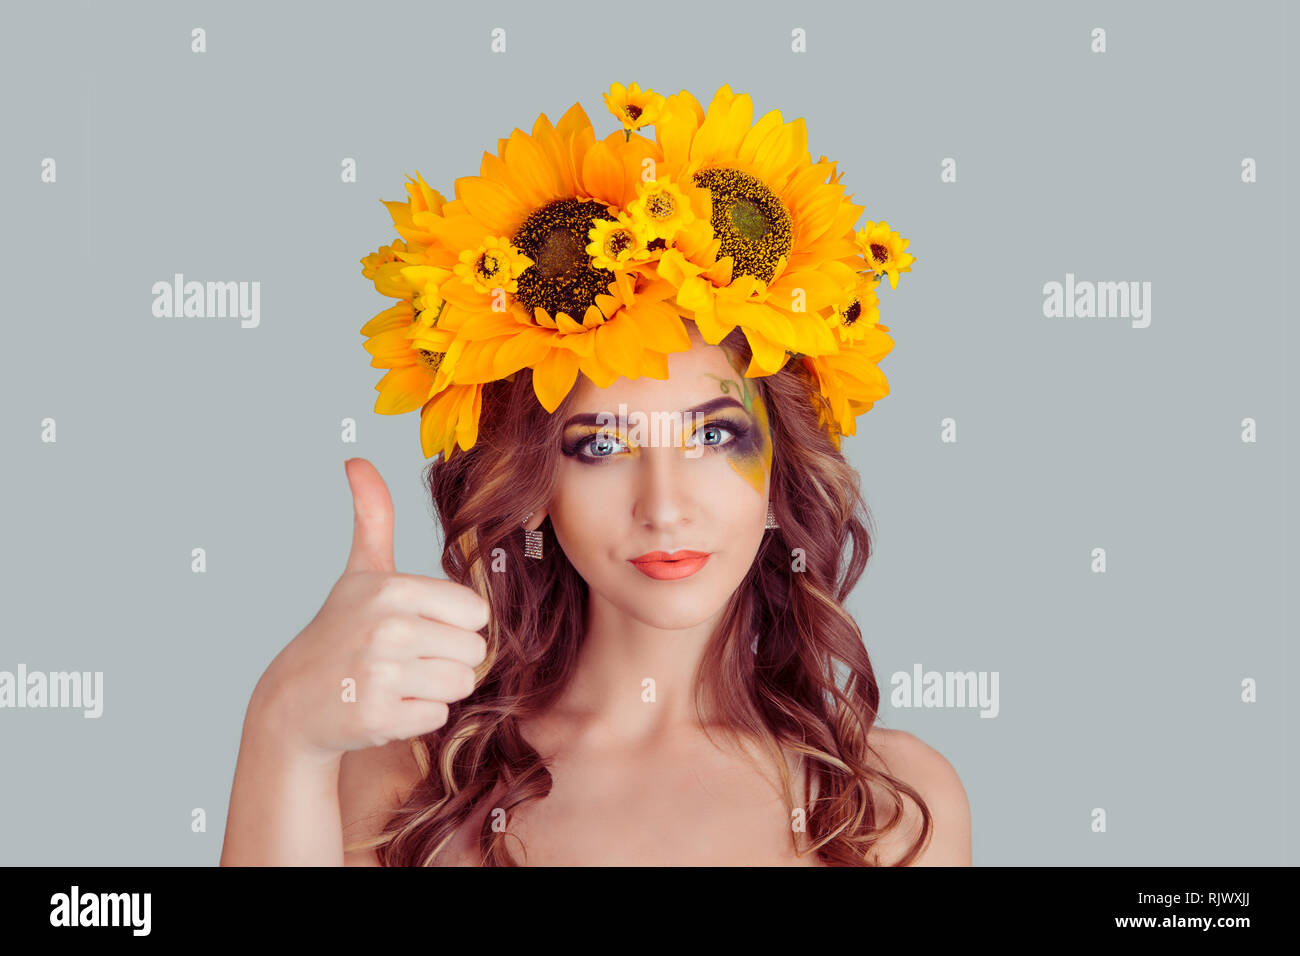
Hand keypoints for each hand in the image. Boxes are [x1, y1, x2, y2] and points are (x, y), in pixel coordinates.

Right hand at [252, 458, 489, 758]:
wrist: (294, 699)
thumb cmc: (341, 629)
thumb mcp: (360, 571)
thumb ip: (372, 516)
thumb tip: (356, 459)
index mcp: (393, 590)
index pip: (476, 612)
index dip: (454, 623)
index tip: (421, 626)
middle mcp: (388, 630)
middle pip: (473, 652)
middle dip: (447, 659)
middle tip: (408, 658)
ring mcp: (381, 676)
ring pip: (459, 685)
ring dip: (435, 688)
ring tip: (398, 680)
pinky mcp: (378, 717)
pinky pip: (437, 717)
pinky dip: (417, 716)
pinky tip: (387, 704)